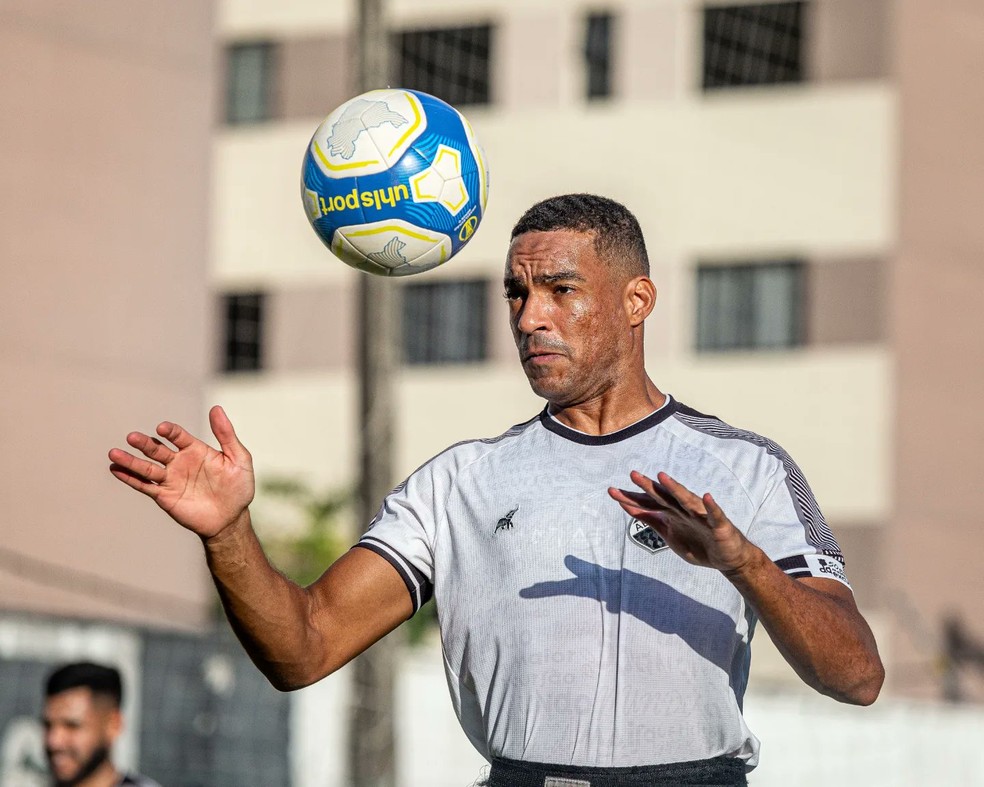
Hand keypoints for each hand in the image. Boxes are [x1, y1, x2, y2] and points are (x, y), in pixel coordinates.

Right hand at [108, 405, 253, 538]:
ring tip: (113, 453)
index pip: (178, 436)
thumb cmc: (238, 487)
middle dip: (144, 444)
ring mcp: (170, 479)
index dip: (170, 431)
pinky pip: (144, 486)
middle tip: (132, 437)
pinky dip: (129, 478)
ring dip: (130, 461)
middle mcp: (179, 462)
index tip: (162, 428)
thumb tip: (216, 408)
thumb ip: (226, 435)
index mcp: (195, 449)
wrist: (232, 518)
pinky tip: (115, 470)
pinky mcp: (164, 496)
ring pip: (146, 468)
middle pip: (157, 450)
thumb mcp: (238, 459)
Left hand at [608, 471, 752, 573]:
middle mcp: (684, 510)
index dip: (631, 498)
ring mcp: (701, 516)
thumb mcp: (668, 533)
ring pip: (686, 500)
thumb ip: (651, 519)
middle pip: (663, 497)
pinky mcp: (719, 525)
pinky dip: (711, 507)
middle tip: (632, 475)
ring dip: (675, 489)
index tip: (611, 491)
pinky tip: (707, 497)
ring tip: (662, 477)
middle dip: (648, 487)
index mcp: (671, 513)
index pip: (648, 503)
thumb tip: (628, 507)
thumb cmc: (698, 543)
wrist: (727, 559)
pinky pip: (715, 515)